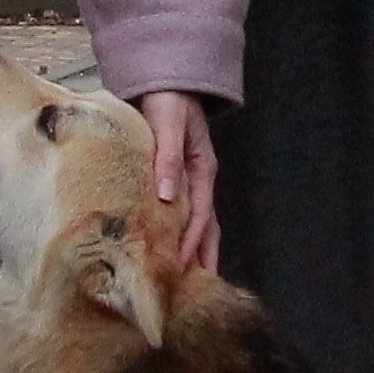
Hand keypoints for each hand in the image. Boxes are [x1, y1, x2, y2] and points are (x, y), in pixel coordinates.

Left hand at [136, 89, 222, 274]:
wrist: (166, 80)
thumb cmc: (168, 100)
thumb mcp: (170, 124)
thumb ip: (168, 156)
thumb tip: (166, 195)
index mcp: (202, 169)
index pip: (200, 215)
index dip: (191, 243)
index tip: (178, 268)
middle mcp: (201, 179)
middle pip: (207, 227)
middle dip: (201, 258)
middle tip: (193, 293)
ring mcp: (192, 180)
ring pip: (200, 223)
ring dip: (196, 251)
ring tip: (189, 282)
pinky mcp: (179, 178)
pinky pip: (185, 213)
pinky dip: (184, 235)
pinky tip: (174, 249)